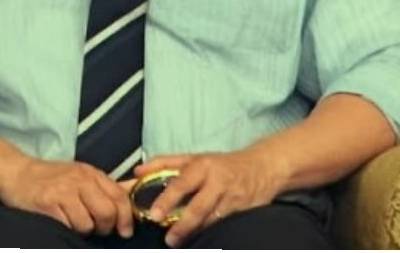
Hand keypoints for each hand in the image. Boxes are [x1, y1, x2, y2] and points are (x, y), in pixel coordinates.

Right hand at [0, 156, 135, 237]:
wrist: (17, 173)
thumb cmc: (51, 177)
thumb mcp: (80, 175)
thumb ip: (104, 187)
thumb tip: (133, 194)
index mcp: (91, 174)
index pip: (120, 197)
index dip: (126, 218)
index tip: (125, 231)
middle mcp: (79, 180)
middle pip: (107, 213)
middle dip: (105, 227)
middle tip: (97, 229)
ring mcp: (63, 192)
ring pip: (87, 224)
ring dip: (83, 230)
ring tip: (73, 222)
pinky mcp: (47, 204)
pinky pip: (67, 227)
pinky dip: (66, 229)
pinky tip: (60, 222)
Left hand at [132, 150, 286, 246]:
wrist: (262, 166)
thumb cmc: (222, 163)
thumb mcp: (194, 157)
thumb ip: (164, 163)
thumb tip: (138, 172)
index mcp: (202, 165)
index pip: (182, 183)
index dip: (167, 199)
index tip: (155, 215)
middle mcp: (217, 181)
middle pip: (198, 206)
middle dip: (182, 224)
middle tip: (167, 238)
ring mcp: (231, 197)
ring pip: (210, 219)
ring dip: (194, 232)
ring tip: (177, 241)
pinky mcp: (242, 211)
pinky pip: (223, 224)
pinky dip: (210, 231)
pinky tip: (200, 239)